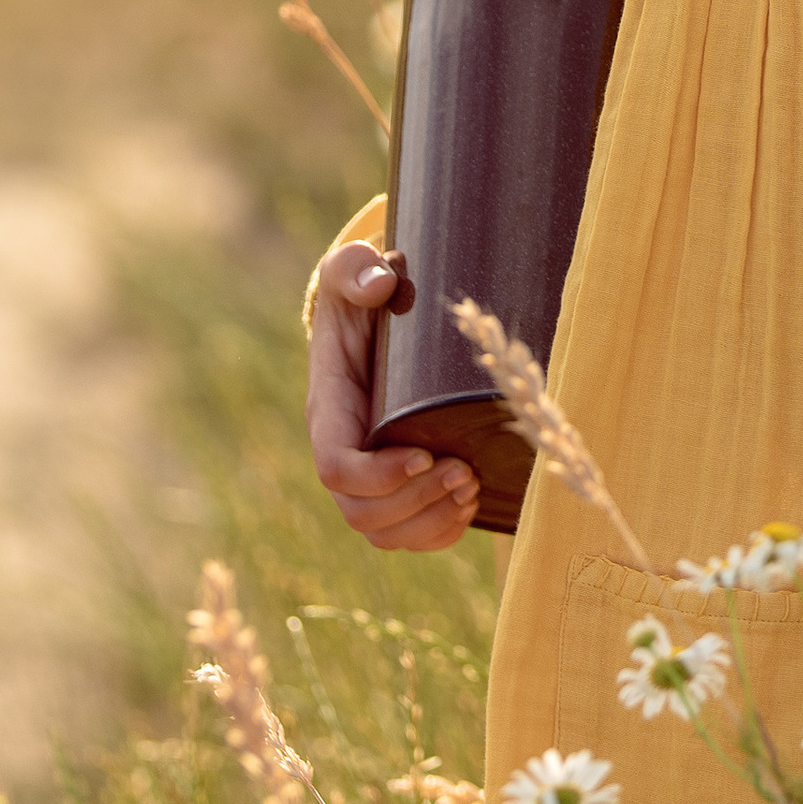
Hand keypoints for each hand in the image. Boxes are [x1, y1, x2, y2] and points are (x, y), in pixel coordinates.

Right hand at [305, 242, 479, 551]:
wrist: (372, 317)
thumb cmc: (360, 295)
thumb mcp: (351, 273)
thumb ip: (355, 270)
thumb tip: (380, 283)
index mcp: (330, 410)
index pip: (336, 467)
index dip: (377, 475)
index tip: (424, 454)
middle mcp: (344, 451)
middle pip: (361, 512)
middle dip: (415, 503)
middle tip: (464, 472)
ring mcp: (369, 475)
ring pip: (385, 532)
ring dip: (431, 521)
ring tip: (472, 485)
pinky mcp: (397, 483)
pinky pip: (408, 534)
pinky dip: (440, 532)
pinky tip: (470, 505)